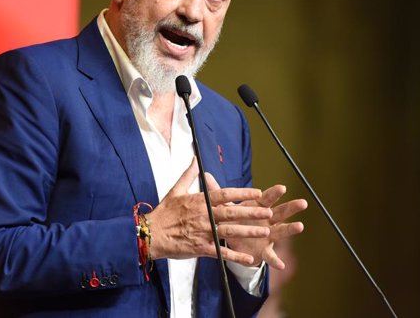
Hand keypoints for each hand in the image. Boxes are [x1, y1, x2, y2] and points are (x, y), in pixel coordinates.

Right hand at [147, 160, 272, 264]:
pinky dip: (236, 256)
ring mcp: (203, 232)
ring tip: (265, 231)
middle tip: (268, 212)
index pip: (224, 194)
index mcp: (199, 201)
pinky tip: (249, 259)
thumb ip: (188, 175)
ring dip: (248, 232)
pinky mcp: (201, 248)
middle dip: (251, 212)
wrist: (151, 234)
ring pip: (230, 231)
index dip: (242, 193)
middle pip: (231, 212)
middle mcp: (204, 216)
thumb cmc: (164, 212)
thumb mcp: (175, 190)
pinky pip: (221, 252)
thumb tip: (195, 159)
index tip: (257, 192)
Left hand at [214, 181, 307, 268]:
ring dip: (290, 229)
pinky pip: (270, 256)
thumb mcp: (226, 207)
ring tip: (300, 226)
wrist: (234, 242)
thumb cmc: (234, 220)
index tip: (282, 187)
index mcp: (257, 208)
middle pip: (280, 212)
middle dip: (291, 207)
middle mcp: (266, 221)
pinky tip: (281, 265)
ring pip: (281, 231)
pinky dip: (276, 260)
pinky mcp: (264, 251)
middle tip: (303, 203)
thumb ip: (218, 192)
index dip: (274, 193)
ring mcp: (268, 236)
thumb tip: (206, 176)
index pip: (266, 199)